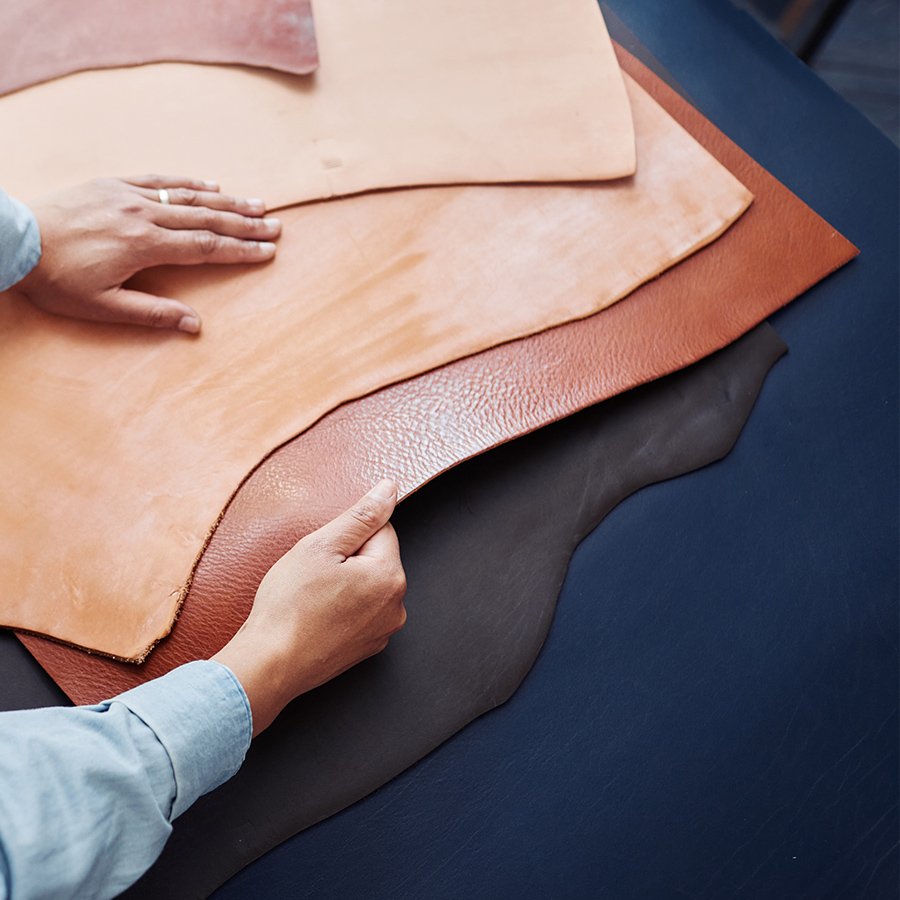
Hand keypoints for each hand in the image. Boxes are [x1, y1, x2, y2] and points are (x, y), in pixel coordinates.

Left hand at [15, 175, 281, 333]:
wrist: (13, 240)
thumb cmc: (55, 279)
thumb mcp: (102, 308)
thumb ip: (152, 314)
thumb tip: (195, 326)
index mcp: (145, 246)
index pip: (205, 248)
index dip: (240, 251)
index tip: (267, 252)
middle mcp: (143, 215)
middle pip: (206, 218)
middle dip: (245, 224)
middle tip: (276, 226)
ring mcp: (128, 195)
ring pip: (188, 196)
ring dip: (226, 200)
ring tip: (258, 203)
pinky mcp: (113, 184)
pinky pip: (159, 179)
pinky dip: (188, 182)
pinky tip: (210, 182)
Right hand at [213, 480, 407, 735]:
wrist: (270, 664)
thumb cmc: (289, 605)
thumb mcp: (320, 546)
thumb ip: (361, 516)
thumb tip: (390, 488)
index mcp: (390, 576)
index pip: (380, 529)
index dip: (347, 535)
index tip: (323, 553)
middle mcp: (396, 606)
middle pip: (376, 559)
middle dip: (348, 559)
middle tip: (313, 575)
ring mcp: (384, 630)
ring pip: (368, 585)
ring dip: (345, 583)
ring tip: (313, 597)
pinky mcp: (368, 647)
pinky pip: (360, 611)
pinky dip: (342, 608)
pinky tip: (316, 616)